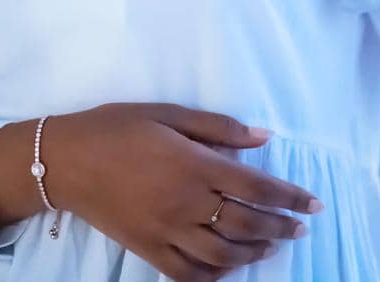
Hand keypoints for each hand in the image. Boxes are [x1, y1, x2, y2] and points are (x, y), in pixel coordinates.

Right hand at [43, 103, 322, 281]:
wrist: (66, 161)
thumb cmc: (118, 128)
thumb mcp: (169, 114)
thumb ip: (219, 128)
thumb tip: (264, 138)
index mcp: (195, 166)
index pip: (257, 187)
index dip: (290, 197)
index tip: (314, 204)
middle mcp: (187, 204)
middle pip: (247, 225)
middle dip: (280, 228)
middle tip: (300, 227)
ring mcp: (167, 232)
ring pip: (223, 256)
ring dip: (253, 254)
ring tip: (271, 247)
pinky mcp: (148, 250)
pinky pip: (188, 274)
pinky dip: (213, 278)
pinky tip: (227, 270)